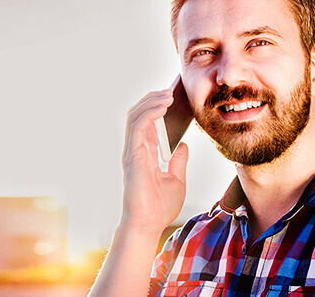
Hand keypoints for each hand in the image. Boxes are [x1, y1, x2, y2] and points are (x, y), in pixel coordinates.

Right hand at [121, 89, 188, 231]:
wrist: (149, 223)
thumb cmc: (159, 207)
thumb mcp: (176, 179)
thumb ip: (178, 161)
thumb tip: (183, 146)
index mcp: (144, 154)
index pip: (145, 124)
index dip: (155, 108)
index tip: (171, 98)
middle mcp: (135, 150)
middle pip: (137, 116)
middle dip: (151, 100)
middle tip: (168, 91)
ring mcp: (132, 151)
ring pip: (134, 117)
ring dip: (150, 102)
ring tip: (167, 95)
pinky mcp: (132, 154)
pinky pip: (137, 126)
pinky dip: (149, 113)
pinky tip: (162, 107)